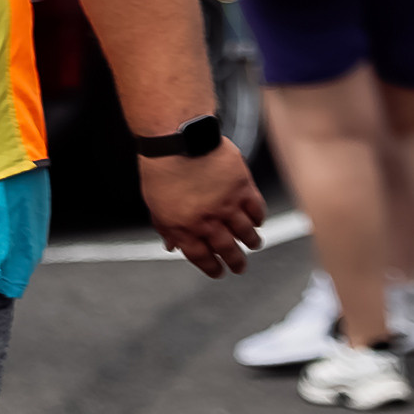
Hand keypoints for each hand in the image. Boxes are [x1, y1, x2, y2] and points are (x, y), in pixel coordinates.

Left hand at [139, 141, 265, 277]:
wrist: (177, 141)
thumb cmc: (161, 170)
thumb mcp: (155, 204)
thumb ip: (166, 227)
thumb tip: (171, 246)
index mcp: (184, 228)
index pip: (201, 257)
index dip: (212, 268)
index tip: (219, 273)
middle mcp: (208, 222)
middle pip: (227, 250)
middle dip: (235, 262)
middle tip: (240, 267)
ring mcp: (227, 206)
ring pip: (246, 233)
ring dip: (251, 242)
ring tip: (253, 245)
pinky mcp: (242, 188)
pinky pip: (257, 210)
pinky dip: (258, 218)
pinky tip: (257, 220)